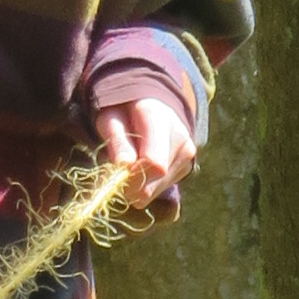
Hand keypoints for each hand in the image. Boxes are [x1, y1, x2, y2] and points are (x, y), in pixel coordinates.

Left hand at [95, 91, 197, 212]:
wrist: (149, 106)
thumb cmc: (123, 111)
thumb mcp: (111, 118)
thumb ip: (117, 141)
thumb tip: (124, 166)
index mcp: (160, 119)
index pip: (154, 162)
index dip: (131, 175)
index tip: (114, 171)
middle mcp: (181, 138)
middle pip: (154, 178)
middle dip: (128, 182)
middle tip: (113, 169)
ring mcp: (187, 155)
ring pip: (153, 190)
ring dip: (134, 185)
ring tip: (129, 163)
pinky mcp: (186, 168)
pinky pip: (157, 191)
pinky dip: (143, 186)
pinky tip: (140, 168)